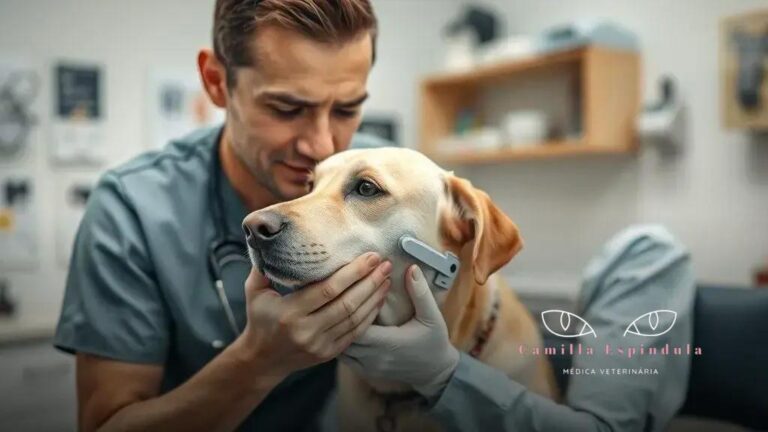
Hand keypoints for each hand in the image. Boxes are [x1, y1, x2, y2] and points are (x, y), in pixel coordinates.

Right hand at [236, 252, 391, 378]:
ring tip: (386, 278)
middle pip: (346, 303)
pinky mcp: (329, 353)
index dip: (353, 272)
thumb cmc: (259, 319)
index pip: (327, 290)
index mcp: (290, 312)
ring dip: (374, 297)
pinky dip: (369, 315)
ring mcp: (320, 344)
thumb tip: (272, 237)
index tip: (370, 257)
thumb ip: (263, 266)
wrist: (261, 360)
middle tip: (384, 263)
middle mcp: (307, 331)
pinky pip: (355, 333)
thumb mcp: (254, 291)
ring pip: (354, 318)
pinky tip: (378, 299)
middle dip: (369, 282)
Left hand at [340, 265, 459, 398]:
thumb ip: (420, 293)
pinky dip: (342, 344)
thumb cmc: (434, 341)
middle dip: (340, 318)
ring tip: (337, 312)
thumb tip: (411, 268)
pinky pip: (346, 359)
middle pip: (343, 336)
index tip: (351, 290)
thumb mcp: (432, 315)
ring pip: (341, 349)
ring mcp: (369, 368)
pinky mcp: (366, 373)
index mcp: (389, 342)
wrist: (435, 372)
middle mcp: (375, 358)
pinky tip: (342, 329)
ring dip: (338, 332)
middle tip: (338, 297)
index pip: (357, 324)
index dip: (351, 308)